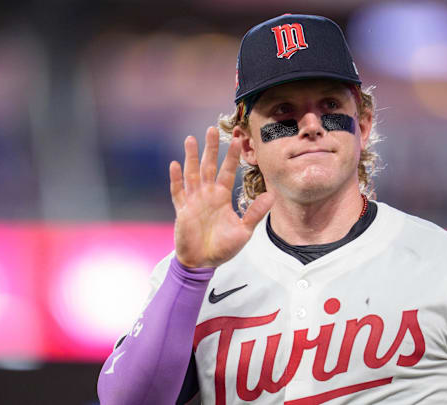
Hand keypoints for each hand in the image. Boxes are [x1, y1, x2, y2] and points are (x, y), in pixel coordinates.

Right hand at [169, 127, 273, 267]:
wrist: (203, 263)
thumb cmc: (223, 248)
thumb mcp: (244, 231)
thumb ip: (255, 213)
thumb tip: (272, 196)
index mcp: (222, 197)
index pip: (228, 171)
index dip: (232, 156)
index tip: (237, 139)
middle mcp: (207, 195)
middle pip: (208, 166)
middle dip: (210, 148)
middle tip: (212, 129)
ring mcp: (193, 201)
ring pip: (192, 174)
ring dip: (191, 157)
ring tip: (191, 139)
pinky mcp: (182, 211)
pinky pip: (177, 192)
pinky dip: (175, 179)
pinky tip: (174, 165)